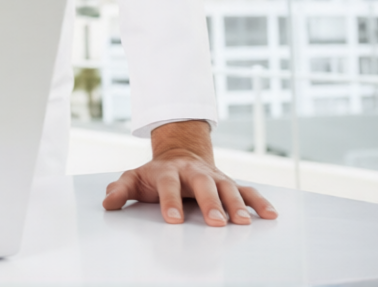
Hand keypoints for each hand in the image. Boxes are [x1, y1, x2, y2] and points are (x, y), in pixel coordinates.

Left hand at [102, 120, 277, 225]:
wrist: (179, 154)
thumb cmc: (155, 173)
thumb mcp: (134, 178)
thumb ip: (120, 190)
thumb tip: (107, 204)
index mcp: (168, 171)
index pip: (168, 185)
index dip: (170, 201)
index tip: (173, 219)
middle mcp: (193, 171)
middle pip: (203, 184)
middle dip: (210, 202)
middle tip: (215, 223)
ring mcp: (213, 176)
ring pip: (228, 187)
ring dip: (236, 204)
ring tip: (242, 223)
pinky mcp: (229, 182)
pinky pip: (247, 190)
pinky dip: (259, 202)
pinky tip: (270, 215)